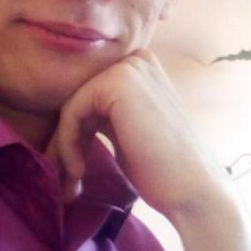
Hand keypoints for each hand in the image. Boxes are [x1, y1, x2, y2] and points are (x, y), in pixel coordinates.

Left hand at [47, 48, 229, 217]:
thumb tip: (58, 119)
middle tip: (66, 180)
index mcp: (140, 69)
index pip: (88, 96)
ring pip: (70, 106)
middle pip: (77, 99)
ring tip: (72, 181)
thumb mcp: (126, 130)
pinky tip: (80, 171)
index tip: (72, 170)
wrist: (192, 189)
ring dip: (64, 147)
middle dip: (65, 141)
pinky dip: (67, 144)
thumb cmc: (160, 169)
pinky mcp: (118, 82)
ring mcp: (129, 68)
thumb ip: (102, 114)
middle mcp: (136, 60)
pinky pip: (72, 112)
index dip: (73, 133)